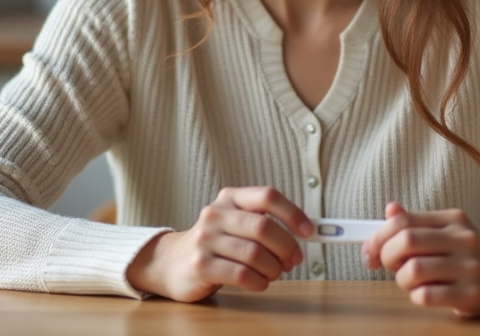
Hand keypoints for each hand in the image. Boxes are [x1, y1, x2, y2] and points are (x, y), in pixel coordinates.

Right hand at [127, 186, 312, 301]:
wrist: (170, 263)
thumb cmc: (216, 244)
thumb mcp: (236, 224)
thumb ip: (266, 223)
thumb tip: (307, 232)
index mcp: (230, 198)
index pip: (267, 196)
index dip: (293, 213)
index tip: (309, 232)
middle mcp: (216, 214)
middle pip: (263, 227)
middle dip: (286, 247)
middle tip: (293, 260)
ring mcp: (205, 240)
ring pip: (255, 254)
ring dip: (273, 268)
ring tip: (273, 274)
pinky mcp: (201, 265)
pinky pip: (241, 275)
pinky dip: (258, 281)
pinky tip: (258, 282)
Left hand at [361, 201, 479, 316]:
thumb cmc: (466, 253)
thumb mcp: (446, 230)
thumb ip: (416, 222)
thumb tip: (389, 209)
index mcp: (452, 219)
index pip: (404, 220)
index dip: (378, 236)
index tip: (370, 249)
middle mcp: (463, 240)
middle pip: (406, 241)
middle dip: (387, 256)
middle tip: (389, 265)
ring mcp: (470, 268)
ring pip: (414, 270)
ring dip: (402, 279)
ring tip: (410, 281)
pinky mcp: (472, 296)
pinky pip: (427, 296)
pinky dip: (416, 296)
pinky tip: (425, 293)